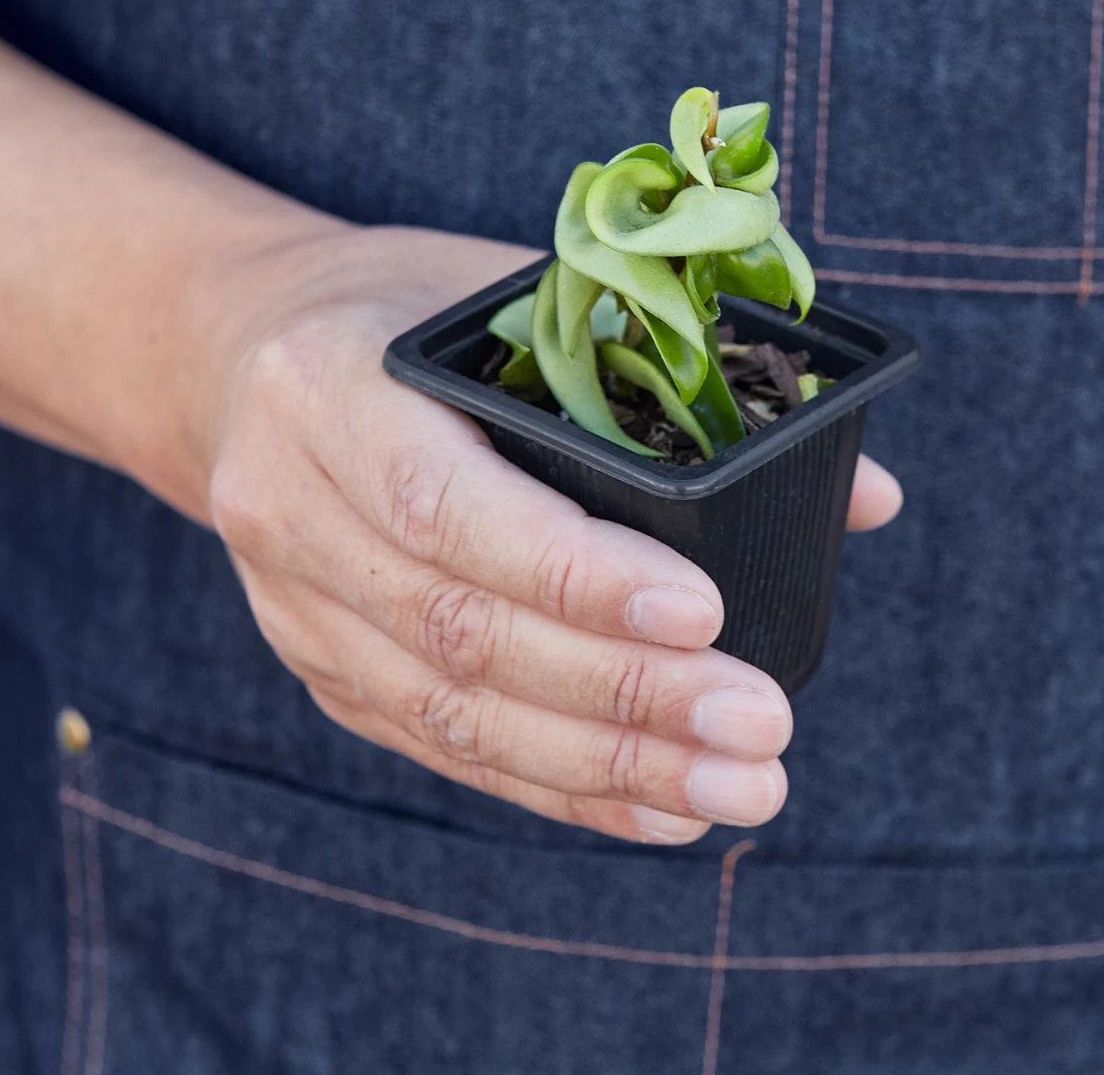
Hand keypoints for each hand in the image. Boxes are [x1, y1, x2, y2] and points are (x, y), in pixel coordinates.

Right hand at [204, 225, 901, 843]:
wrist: (234, 355)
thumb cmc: (402, 308)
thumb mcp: (512, 293)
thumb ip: (671, 379)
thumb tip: (868, 494)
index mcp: (327, 390)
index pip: (444, 503)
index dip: (573, 571)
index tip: (705, 616)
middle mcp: (288, 508)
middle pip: (459, 632)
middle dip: (620, 697)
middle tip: (759, 731)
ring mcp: (294, 605)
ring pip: (452, 715)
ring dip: (604, 768)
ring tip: (738, 789)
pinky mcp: (323, 668)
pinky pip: (441, 747)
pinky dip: (556, 790)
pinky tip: (657, 810)